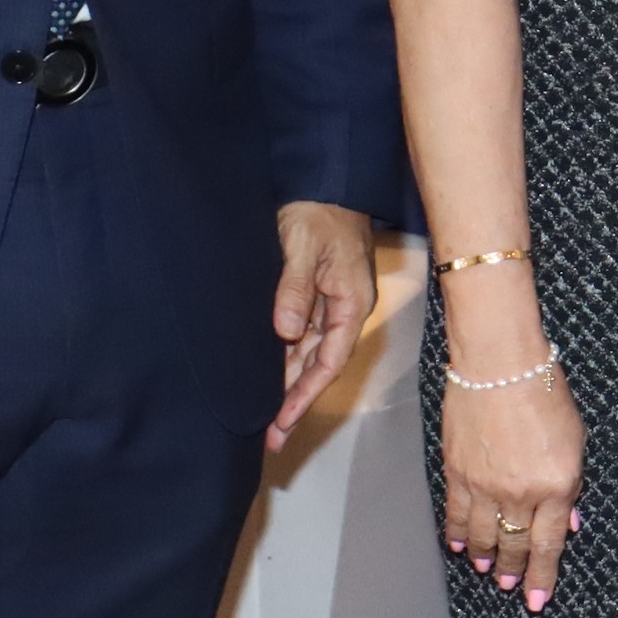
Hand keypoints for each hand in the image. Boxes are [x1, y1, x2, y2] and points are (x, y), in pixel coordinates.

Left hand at [269, 202, 379, 445]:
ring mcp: (330, 303)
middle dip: (295, 401)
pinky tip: (267, 377)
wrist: (326, 180)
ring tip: (266, 420)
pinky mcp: (314, 294)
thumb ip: (294, 289)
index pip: (329, 360)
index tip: (283, 421)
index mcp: (351, 302)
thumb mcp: (303, 246)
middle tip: (270, 437)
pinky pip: (300, 336)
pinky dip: (284, 359)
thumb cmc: (319, 210)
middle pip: (319, 365)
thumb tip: (286, 332)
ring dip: (288, 385)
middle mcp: (343, 309)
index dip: (306, 394)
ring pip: (308, 354)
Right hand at [443, 362, 588, 611]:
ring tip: (485, 570)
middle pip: (514, 545)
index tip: (537, 600)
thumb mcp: (576, 439)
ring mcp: (485, 485)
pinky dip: (457, 532)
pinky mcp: (458, 472)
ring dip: (484, 556)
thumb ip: (571, 486)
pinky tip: (458, 544)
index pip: (549, 544)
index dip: (542, 576)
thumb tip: (568, 522)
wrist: (500, 362)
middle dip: (513, 571)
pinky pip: (456, 513)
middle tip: (509, 586)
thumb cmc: (544, 391)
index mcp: (556, 485)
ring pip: (483, 535)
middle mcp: (520, 492)